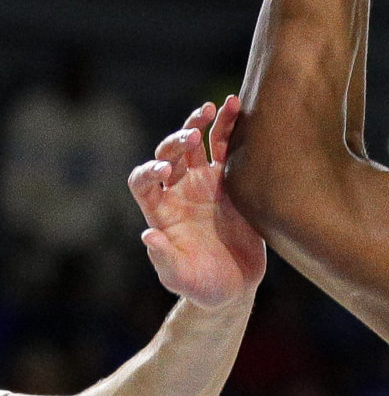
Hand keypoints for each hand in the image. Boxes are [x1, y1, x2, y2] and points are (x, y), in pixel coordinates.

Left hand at [129, 98, 267, 309]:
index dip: (150, 172)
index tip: (166, 173)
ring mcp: (205, 184)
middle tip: (192, 138)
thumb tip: (148, 236)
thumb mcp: (181, 278)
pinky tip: (239, 109)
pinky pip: (228, 149)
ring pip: (198, 144)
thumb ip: (164, 259)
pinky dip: (231, 128)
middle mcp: (179, 192)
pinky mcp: (233, 183)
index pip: (143, 181)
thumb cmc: (203, 287)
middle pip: (169, 155)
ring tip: (215, 108)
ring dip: (201, 125)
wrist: (234, 287)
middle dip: (176, 143)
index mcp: (160, 211)